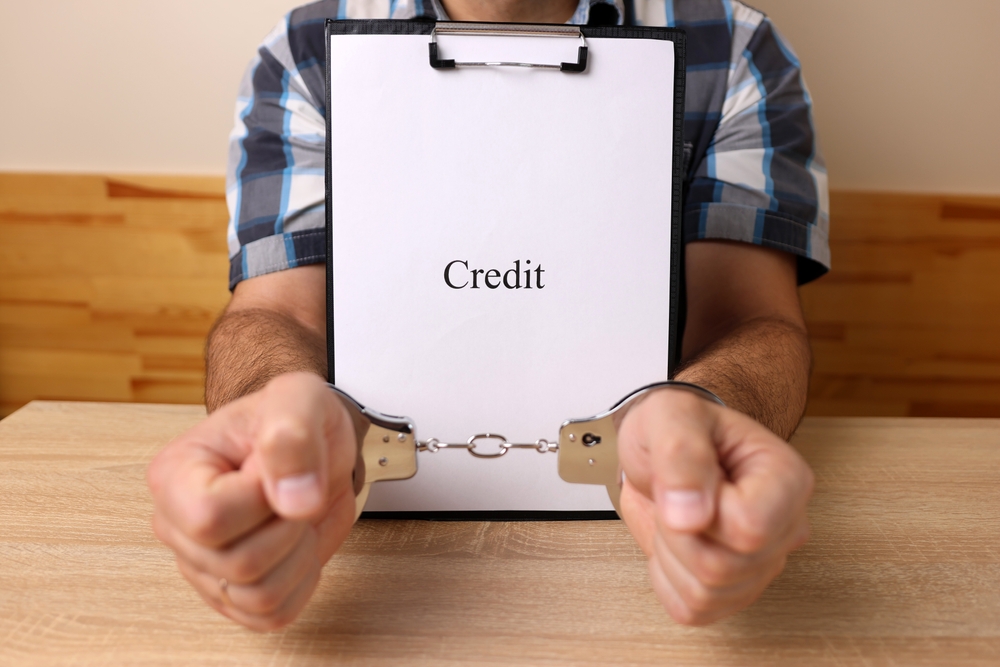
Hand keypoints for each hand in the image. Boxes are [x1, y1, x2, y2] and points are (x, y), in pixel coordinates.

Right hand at [147, 372, 358, 630]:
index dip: (262, 500)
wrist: (309, 446)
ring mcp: (203, 566)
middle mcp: (177, 525)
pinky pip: (273, 614)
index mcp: (174, 474)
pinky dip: (301, 581)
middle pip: (239, 563)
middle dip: (288, 527)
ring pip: (259, 596)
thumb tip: (295, 500)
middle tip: (292, 491)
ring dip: (298, 555)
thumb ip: (293, 436)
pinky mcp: (232, 596)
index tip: (275, 470)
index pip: (209, 518)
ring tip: (295, 516)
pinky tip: (297, 544)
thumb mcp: (300, 400)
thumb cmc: (293, 420)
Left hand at [617, 387, 813, 624]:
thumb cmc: (676, 425)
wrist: (664, 446)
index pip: (749, 530)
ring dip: (671, 556)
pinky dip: (668, 579)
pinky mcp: (735, 590)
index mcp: (786, 479)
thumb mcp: (671, 416)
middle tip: (675, 496)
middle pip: (724, 568)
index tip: (688, 483)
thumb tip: (691, 515)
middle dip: (678, 534)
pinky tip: (675, 543)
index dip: (702, 514)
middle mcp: (785, 526)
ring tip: (676, 515)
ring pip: (707, 594)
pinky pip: (693, 609)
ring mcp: (764, 564)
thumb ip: (682, 456)